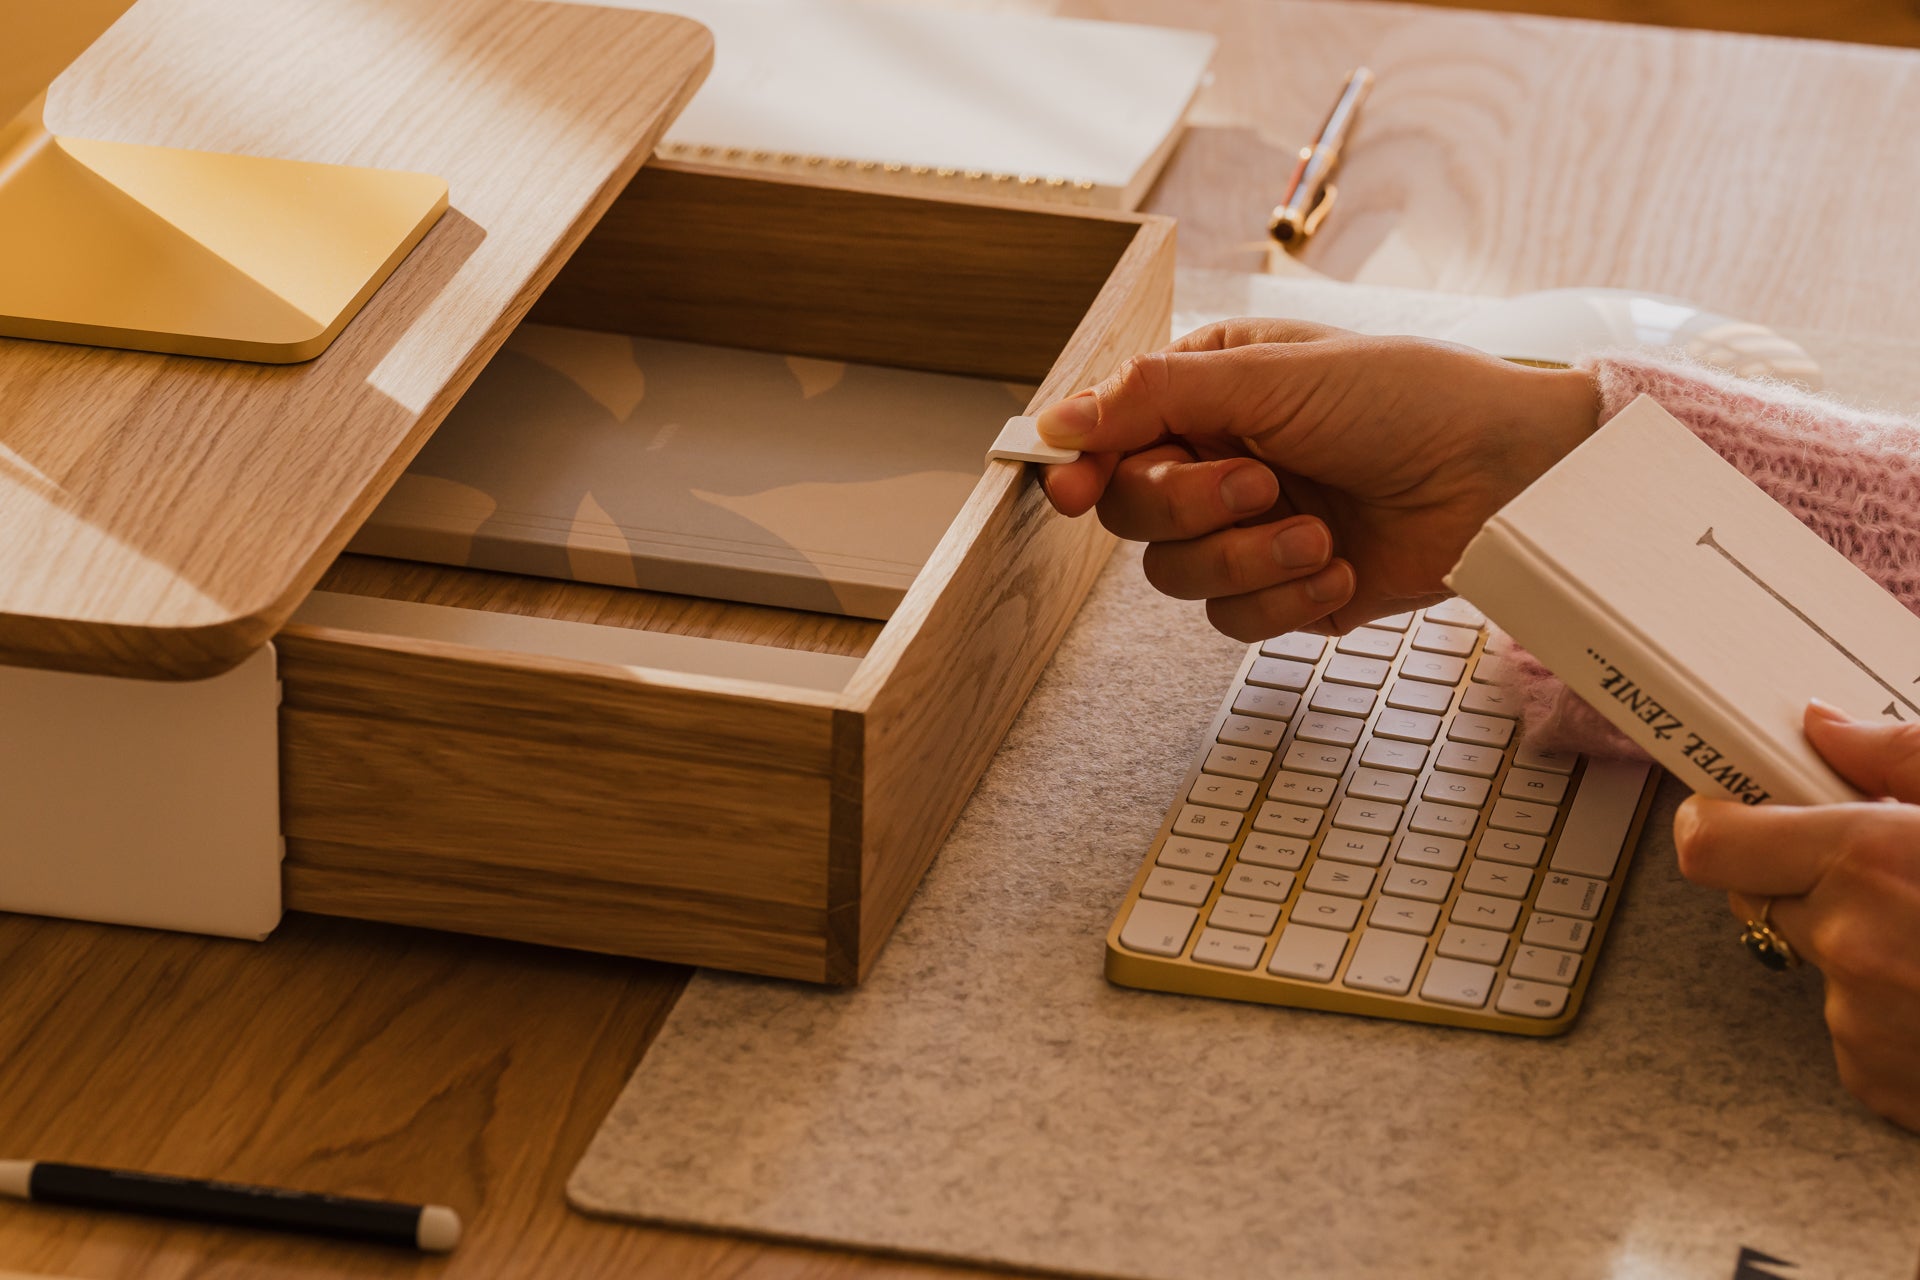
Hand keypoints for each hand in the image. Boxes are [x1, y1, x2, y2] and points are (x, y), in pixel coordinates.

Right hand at [1035, 320, 1597, 637]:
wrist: (1506, 477)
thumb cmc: (1408, 400)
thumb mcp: (1274, 376)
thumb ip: (1156, 395)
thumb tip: (1059, 421)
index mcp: (1207, 393)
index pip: (1110, 437)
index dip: (1083, 466)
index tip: (1069, 488)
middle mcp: (1217, 460)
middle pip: (1131, 513)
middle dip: (1194, 507)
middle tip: (1262, 483)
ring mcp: (1250, 530)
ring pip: (1177, 576)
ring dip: (1247, 559)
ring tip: (1318, 533)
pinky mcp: (1285, 590)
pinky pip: (1233, 620)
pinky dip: (1284, 600)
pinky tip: (1338, 568)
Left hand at [1673, 701, 1919, 1130]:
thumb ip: (1903, 756)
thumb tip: (1826, 728)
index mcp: (1870, 859)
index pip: (1712, 844)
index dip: (1719, 822)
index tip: (1736, 811)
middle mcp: (1852, 944)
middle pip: (1763, 898)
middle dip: (1810, 880)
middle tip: (1898, 874)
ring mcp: (1865, 1025)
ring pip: (1823, 966)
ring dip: (1866, 949)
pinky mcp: (1884, 1086)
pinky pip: (1857, 1032)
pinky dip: (1897, 1014)